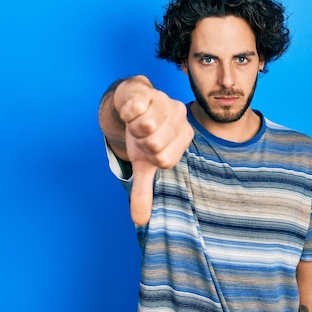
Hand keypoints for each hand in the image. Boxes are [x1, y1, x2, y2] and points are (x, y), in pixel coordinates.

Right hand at [114, 76, 193, 224]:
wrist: (132, 102)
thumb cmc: (143, 135)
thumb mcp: (144, 164)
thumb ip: (144, 191)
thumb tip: (139, 221)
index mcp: (184, 138)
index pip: (165, 160)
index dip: (150, 157)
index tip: (147, 149)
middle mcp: (181, 118)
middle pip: (155, 143)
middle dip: (140, 142)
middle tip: (141, 134)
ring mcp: (166, 101)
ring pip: (146, 125)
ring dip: (133, 127)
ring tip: (136, 122)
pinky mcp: (149, 90)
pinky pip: (135, 107)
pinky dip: (127, 112)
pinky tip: (131, 109)